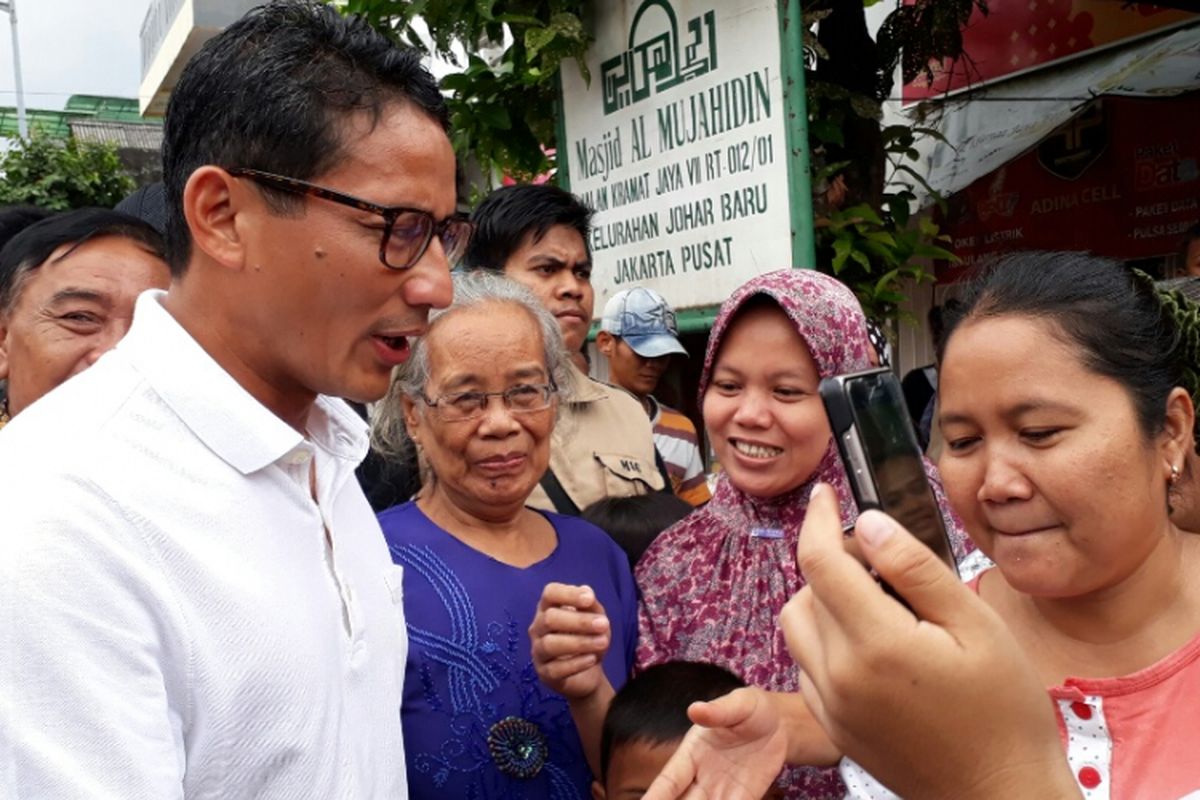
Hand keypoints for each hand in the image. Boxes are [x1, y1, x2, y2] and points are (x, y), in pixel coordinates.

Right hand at [529, 582, 611, 700]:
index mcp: (548, 608)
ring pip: (550, 644)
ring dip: (580, 642)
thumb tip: (586, 591)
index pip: (550, 593)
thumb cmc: (588, 637)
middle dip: (579, 621)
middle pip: (550, 618)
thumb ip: (591, 605)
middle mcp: (538, 627)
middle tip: (604, 624)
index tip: (590, 599)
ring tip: (603, 642)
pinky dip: (577, 663)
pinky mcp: (544, 673)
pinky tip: (592, 659)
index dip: (568, 594)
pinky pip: (556, 669)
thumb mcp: (596, 618)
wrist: (588, 672)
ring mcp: (538, 651)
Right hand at [642, 686, 786, 799]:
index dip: (655, 796)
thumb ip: (719, 711)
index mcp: (691, 754)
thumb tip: (695, 710)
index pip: (668, 781)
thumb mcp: (739, 704)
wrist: (781, 724)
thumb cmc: (751, 709)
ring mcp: (723, 792)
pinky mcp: (745, 798)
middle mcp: (702, 778)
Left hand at [782, 483, 1080, 799]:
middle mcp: (840, 676)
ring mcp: (831, 706)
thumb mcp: (976, 625)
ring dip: (821, 600)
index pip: (820, 561)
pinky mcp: (832, 727)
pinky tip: (872, 644)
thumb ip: (916, 569)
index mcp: (876, 644)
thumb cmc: (1004, 712)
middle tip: (882, 562)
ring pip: (797, 627)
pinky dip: (824, 640)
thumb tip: (871, 523)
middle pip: (806, 591)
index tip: (825, 495)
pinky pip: (806, 665)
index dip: (818, 519)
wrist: (1000, 795)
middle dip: (833, 561)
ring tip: (878, 602)